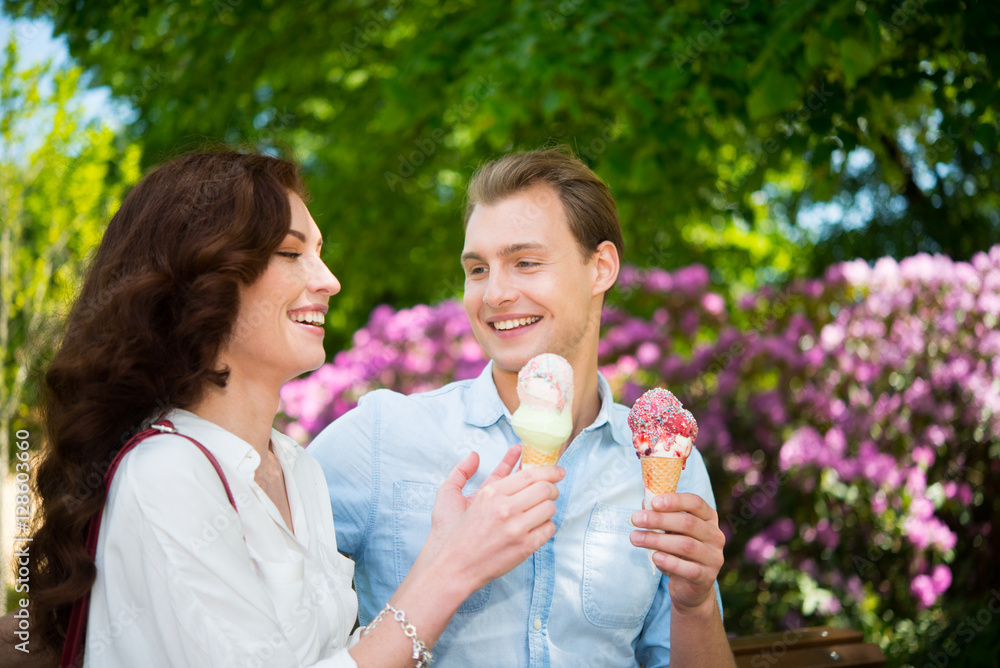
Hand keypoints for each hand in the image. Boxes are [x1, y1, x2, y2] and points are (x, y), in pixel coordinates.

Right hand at [428, 445, 563, 590]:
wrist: (453, 567)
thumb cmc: (452, 533)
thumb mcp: (447, 495)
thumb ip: (461, 471)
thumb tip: (474, 455)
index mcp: (490, 493)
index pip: (530, 475)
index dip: (548, 471)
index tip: (557, 471)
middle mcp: (504, 509)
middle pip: (544, 489)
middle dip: (552, 488)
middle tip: (552, 491)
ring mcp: (516, 529)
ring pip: (549, 508)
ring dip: (549, 507)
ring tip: (542, 510)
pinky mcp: (524, 547)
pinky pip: (549, 529)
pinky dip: (547, 526)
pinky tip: (537, 526)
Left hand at [630, 492, 725, 610]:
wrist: (689, 586)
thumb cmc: (677, 552)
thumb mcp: (669, 531)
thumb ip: (659, 514)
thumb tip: (644, 500)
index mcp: (708, 518)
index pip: (696, 503)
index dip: (675, 500)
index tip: (653, 502)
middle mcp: (715, 536)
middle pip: (688, 523)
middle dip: (659, 519)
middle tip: (635, 519)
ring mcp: (713, 557)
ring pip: (686, 545)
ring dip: (657, 540)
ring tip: (635, 538)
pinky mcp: (707, 577)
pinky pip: (689, 569)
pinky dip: (670, 562)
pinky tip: (655, 557)